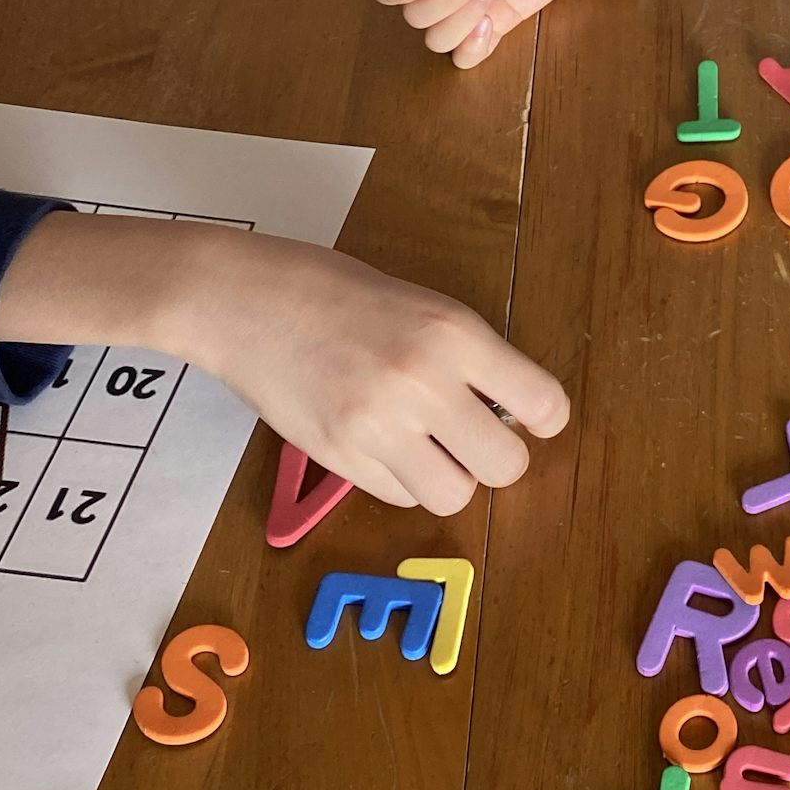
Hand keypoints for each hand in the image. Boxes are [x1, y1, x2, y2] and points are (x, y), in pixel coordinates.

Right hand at [0, 216, 569, 514]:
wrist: (245, 302)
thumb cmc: (337, 293)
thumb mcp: (424, 306)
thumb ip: (470, 357)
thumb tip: (513, 411)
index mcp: (453, 333)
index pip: (541, 402)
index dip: (544, 417)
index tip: (532, 416)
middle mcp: (422, 383)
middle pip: (506, 464)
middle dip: (498, 456)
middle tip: (476, 437)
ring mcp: (377, 428)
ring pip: (454, 495)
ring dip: (451, 477)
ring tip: (430, 447)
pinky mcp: (338, 460)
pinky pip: (401, 496)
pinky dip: (405, 480)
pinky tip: (386, 446)